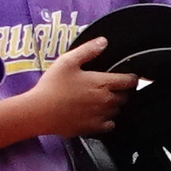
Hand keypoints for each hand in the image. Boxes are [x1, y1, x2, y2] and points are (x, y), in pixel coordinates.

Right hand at [26, 39, 141, 135]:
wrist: (39, 112)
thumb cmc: (52, 86)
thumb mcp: (67, 62)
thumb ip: (88, 50)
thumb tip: (103, 42)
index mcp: (103, 83)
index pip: (130, 81)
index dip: (131, 78)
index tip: (128, 77)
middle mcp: (106, 101)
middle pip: (125, 96)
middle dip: (121, 91)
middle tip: (111, 87)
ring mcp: (100, 116)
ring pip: (118, 110)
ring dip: (114, 105)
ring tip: (101, 100)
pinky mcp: (93, 128)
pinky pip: (109, 125)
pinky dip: (107, 120)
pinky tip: (97, 114)